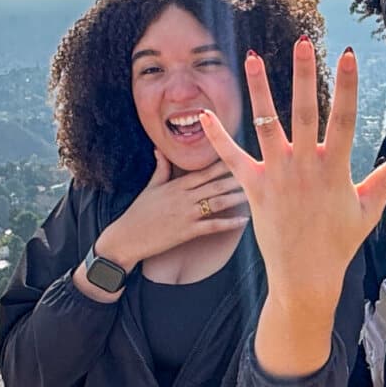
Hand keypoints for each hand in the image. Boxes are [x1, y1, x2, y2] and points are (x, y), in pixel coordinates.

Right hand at [94, 152, 245, 270]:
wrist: (126, 238)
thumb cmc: (138, 213)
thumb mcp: (149, 187)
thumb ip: (160, 168)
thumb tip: (159, 149)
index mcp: (177, 185)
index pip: (205, 170)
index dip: (224, 162)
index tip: (241, 154)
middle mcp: (184, 197)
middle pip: (216, 184)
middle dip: (238, 177)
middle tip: (259, 171)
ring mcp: (187, 214)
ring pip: (218, 202)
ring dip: (238, 197)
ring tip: (256, 192)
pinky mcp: (187, 232)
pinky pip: (213, 226)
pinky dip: (230, 223)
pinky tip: (245, 220)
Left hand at [198, 40, 385, 372]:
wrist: (306, 277)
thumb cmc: (339, 242)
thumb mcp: (368, 209)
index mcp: (335, 168)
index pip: (344, 118)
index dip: (347, 85)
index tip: (347, 54)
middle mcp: (304, 167)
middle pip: (304, 112)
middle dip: (304, 75)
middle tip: (303, 43)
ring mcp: (277, 176)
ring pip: (266, 125)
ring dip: (259, 90)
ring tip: (253, 58)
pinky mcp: (253, 188)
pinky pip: (231, 158)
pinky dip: (217, 136)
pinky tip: (204, 113)